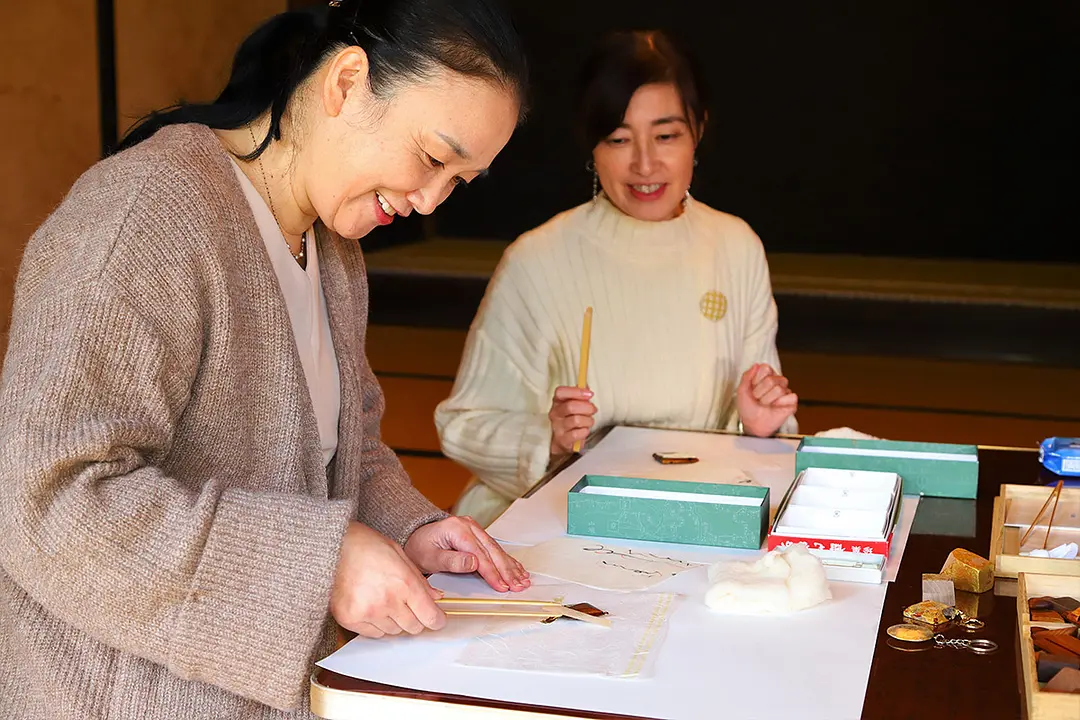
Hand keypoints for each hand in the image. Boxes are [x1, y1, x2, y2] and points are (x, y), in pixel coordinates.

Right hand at [329, 521, 444, 638]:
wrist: (331, 546)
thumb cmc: (365, 546)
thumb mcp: (399, 554)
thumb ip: (419, 580)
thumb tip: (435, 597)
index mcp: (404, 583)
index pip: (430, 617)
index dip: (436, 620)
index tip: (435, 619)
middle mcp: (388, 601)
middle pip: (414, 628)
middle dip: (415, 618)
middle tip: (407, 605)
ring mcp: (368, 613)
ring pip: (394, 632)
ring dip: (394, 621)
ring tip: (383, 599)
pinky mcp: (350, 619)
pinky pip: (373, 634)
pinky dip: (376, 624)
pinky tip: (370, 605)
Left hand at [405, 516, 529, 592]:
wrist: (415, 538)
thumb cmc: (420, 548)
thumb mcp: (431, 557)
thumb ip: (452, 561)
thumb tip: (474, 562)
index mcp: (457, 528)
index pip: (480, 554)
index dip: (492, 572)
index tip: (501, 586)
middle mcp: (468, 525)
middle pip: (492, 551)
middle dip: (506, 570)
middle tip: (517, 586)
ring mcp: (474, 528)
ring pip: (497, 549)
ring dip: (510, 566)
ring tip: (522, 580)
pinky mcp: (477, 534)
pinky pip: (494, 548)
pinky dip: (506, 560)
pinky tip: (517, 569)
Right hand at [549, 386, 596, 454]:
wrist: (563, 441)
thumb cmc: (570, 420)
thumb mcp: (574, 405)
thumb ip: (580, 395)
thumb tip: (586, 385)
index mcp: (557, 402)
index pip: (561, 392)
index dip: (576, 391)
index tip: (589, 394)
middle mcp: (555, 413)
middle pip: (571, 406)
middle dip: (587, 407)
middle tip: (593, 410)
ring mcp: (558, 427)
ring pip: (576, 420)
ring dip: (588, 420)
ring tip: (589, 422)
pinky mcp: (563, 439)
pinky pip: (578, 433)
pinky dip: (585, 432)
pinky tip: (584, 430)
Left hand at [736, 363, 797, 436]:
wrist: (753, 424)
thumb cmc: (748, 407)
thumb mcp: (742, 390)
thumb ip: (747, 376)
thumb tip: (756, 365)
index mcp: (766, 375)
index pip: (765, 368)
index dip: (756, 380)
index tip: (752, 388)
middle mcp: (777, 381)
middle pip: (771, 380)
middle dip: (760, 392)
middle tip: (758, 399)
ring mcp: (785, 391)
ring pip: (779, 390)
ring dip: (767, 400)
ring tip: (765, 404)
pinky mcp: (792, 401)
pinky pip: (791, 397)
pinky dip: (780, 405)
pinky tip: (775, 407)